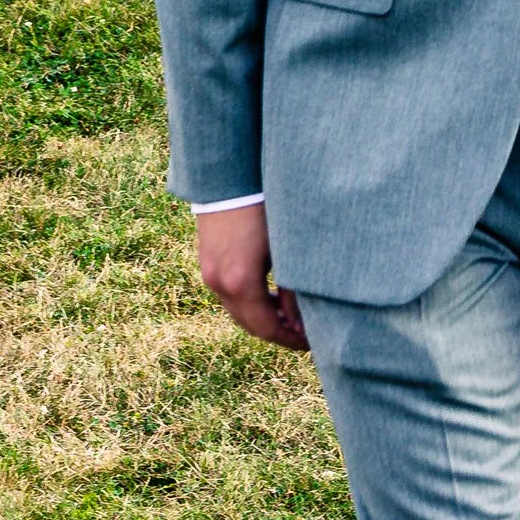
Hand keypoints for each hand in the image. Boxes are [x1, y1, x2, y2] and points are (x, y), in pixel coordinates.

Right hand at [195, 197, 308, 349]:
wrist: (230, 175)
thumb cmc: (265, 207)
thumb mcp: (285, 249)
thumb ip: (293, 288)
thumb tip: (304, 323)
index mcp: (241, 282)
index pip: (267, 329)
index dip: (291, 340)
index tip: (313, 343)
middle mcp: (219, 283)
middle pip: (250, 325)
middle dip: (278, 333)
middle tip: (305, 335)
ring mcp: (209, 273)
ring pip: (237, 312)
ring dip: (263, 318)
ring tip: (291, 317)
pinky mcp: (206, 262)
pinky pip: (229, 295)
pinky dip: (250, 303)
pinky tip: (270, 296)